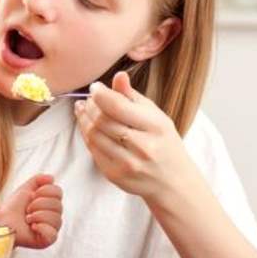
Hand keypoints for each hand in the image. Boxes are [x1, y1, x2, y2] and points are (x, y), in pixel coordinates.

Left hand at [0, 174, 62, 248]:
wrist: (2, 220)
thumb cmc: (14, 207)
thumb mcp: (25, 189)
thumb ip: (38, 180)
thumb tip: (52, 178)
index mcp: (51, 202)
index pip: (58, 192)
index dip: (45, 191)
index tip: (32, 195)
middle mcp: (54, 215)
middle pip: (58, 206)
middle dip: (39, 204)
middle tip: (27, 209)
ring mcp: (52, 228)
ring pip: (56, 219)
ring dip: (38, 216)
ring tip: (27, 218)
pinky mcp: (47, 240)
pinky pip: (53, 234)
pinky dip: (41, 228)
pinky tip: (33, 227)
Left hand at [75, 71, 200, 202]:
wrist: (172, 181)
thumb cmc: (163, 143)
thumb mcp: (155, 116)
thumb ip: (133, 96)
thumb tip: (118, 75)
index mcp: (155, 127)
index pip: (117, 106)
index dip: (100, 94)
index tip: (96, 87)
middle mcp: (143, 147)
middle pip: (102, 120)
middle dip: (90, 105)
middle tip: (89, 99)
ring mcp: (127, 164)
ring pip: (94, 135)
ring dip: (84, 118)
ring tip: (83, 108)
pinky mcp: (114, 175)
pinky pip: (92, 150)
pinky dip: (86, 134)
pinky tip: (87, 125)